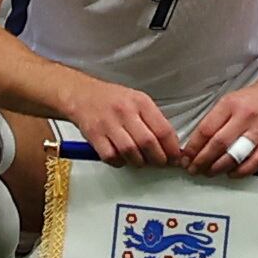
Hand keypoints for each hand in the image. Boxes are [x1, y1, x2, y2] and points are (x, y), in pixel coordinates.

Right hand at [54, 76, 181, 167]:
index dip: (172, 148)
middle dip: (158, 159)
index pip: (163, 129)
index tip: (175, 157)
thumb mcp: (137, 100)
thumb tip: (170, 144)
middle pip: (148, 143)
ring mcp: (108, 123)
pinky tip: (122, 158)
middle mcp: (125, 111)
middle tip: (161, 163)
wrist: (82, 95)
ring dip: (139, 162)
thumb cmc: (112, 100)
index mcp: (140, 102)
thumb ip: (153, 120)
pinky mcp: (94, 135)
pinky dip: (119, 162)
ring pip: (130, 152)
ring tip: (141, 161)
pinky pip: (111, 157)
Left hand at [176, 85, 257, 176]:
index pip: (206, 129)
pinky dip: (241, 172)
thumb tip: (193, 146)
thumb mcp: (228, 102)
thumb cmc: (250, 101)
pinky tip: (230, 173)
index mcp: (230, 104)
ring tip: (208, 172)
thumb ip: (212, 121)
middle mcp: (246, 117)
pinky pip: (255, 163)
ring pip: (236, 155)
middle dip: (202, 160)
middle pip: (219, 144)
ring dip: (218, 168)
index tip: (185, 158)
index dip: (193, 147)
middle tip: (193, 169)